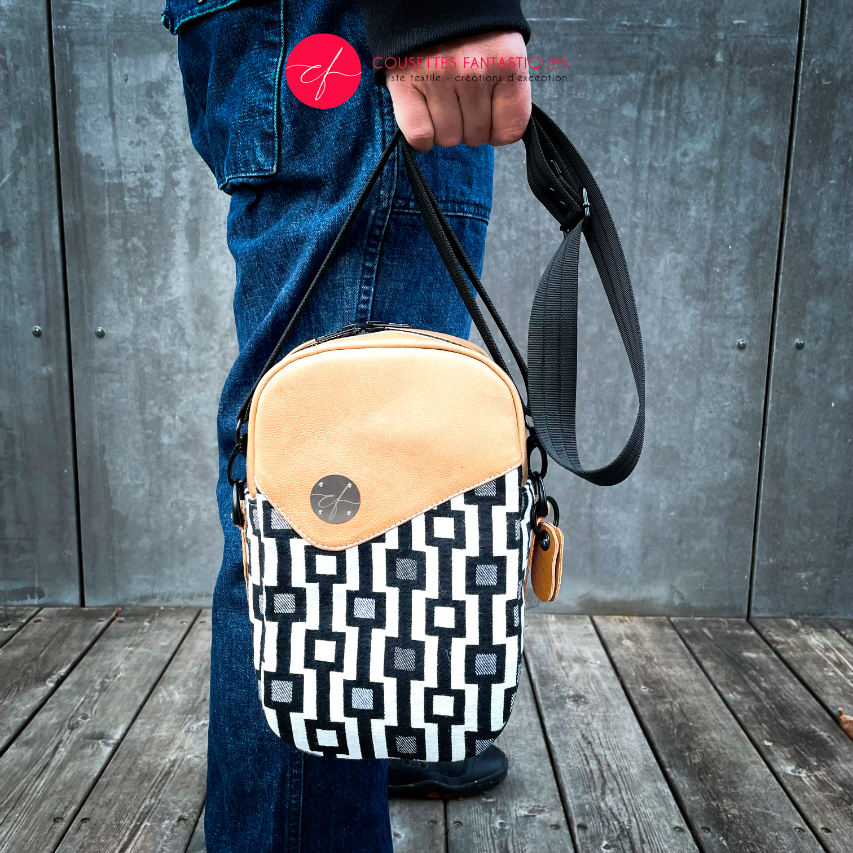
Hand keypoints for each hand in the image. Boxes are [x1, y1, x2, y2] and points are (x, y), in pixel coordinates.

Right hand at [385, 31, 531, 151]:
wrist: (431, 1)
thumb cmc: (472, 33)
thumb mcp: (504, 53)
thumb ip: (506, 94)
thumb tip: (495, 135)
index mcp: (506, 63)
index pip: (510, 131)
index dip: (497, 130)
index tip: (488, 114)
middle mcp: (473, 72)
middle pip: (475, 137)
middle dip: (468, 126)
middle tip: (460, 98)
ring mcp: (438, 78)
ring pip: (448, 138)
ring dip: (444, 129)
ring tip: (441, 100)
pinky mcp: (407, 83)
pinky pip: (419, 134)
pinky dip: (421, 138)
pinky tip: (424, 121)